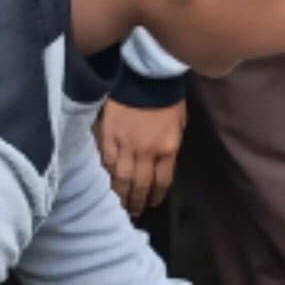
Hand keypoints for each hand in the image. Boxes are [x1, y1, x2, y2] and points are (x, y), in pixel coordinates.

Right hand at [97, 97, 185, 214]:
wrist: (145, 74)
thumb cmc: (166, 98)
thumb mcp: (178, 126)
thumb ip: (169, 149)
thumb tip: (159, 167)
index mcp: (167, 150)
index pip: (161, 182)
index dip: (156, 196)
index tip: (152, 204)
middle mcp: (146, 152)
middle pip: (140, 185)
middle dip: (138, 201)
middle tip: (134, 211)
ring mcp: (125, 144)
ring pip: (121, 178)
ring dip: (121, 193)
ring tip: (120, 203)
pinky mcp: (108, 135)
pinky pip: (106, 160)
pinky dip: (107, 173)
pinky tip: (108, 180)